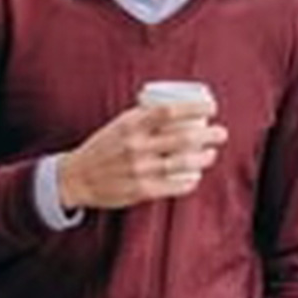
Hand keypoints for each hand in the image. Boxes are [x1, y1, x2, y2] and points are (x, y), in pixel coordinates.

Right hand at [57, 101, 227, 209]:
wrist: (77, 176)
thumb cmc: (103, 146)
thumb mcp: (120, 124)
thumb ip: (145, 117)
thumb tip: (179, 109)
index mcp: (130, 124)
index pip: (170, 111)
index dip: (196, 108)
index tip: (211, 107)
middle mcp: (136, 146)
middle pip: (184, 138)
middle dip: (210, 135)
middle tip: (220, 133)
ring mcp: (140, 169)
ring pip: (184, 163)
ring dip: (205, 158)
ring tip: (211, 154)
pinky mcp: (141, 191)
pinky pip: (175, 186)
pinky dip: (190, 181)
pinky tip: (196, 176)